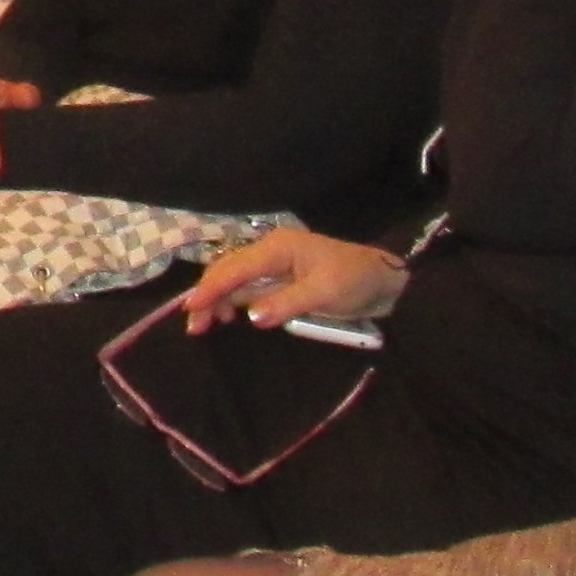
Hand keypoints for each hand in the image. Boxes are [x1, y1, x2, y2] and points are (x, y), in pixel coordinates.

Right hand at [177, 225, 407, 332]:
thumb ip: (286, 303)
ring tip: (207, 325)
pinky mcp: (280, 278)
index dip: (210, 289)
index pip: (234, 268)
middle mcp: (271, 251)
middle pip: (227, 271)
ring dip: (218, 299)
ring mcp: (275, 264)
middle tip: (195, 327)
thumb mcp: (325, 294)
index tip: (190, 309)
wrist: (385, 280)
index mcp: (278, 248)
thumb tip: (251, 316)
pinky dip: (234, 300)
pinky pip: (248, 286)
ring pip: (234, 279)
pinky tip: (230, 316)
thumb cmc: (356, 281)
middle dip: (207, 295)